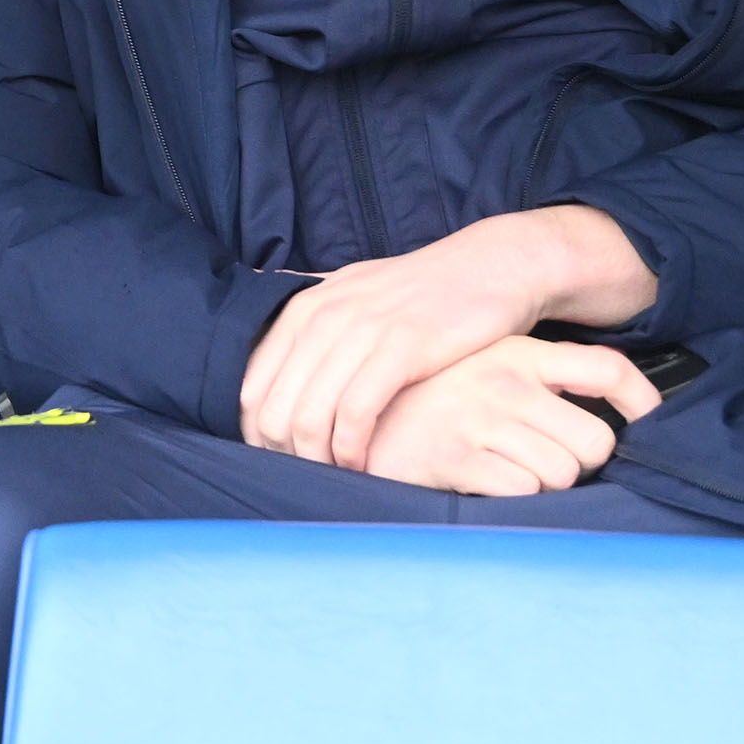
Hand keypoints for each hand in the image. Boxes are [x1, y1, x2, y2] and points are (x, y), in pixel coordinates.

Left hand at [241, 203, 658, 469]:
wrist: (492, 265)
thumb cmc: (422, 294)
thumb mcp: (354, 298)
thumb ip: (315, 330)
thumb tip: (277, 372)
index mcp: (303, 309)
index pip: (251, 385)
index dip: (255, 433)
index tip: (275, 460)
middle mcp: (322, 317)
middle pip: (275, 408)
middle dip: (284, 454)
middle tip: (306, 478)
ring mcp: (361, 331)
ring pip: (311, 415)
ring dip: (317, 459)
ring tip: (334, 478)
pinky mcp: (402, 347)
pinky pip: (356, 412)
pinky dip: (352, 448)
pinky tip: (361, 464)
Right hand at [360, 334, 663, 495]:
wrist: (352, 414)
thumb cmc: (429, 399)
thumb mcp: (485, 367)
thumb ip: (538, 378)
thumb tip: (609, 411)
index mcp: (517, 352)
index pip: (607, 368)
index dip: (642, 400)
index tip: (651, 420)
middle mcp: (504, 379)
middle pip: (594, 441)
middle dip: (577, 464)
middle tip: (544, 463)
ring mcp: (479, 415)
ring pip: (562, 473)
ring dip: (543, 486)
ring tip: (506, 472)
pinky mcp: (456, 453)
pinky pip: (522, 491)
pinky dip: (511, 497)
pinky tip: (482, 483)